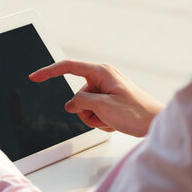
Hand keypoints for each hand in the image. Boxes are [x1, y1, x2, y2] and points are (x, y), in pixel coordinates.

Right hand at [29, 60, 163, 136]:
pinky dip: (101, 119)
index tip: (34, 77)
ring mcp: (106, 89)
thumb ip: (81, 102)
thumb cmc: (137, 113)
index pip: (68, 67)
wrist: (157, 124)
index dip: (49, 72)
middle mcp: (102, 77)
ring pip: (84, 106)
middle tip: (104, 116)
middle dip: (85, 110)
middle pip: (77, 95)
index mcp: (101, 72)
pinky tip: (115, 121)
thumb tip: (70, 104)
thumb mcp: (103, 107)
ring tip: (112, 120)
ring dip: (94, 117)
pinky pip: (94, 111)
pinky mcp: (109, 100)